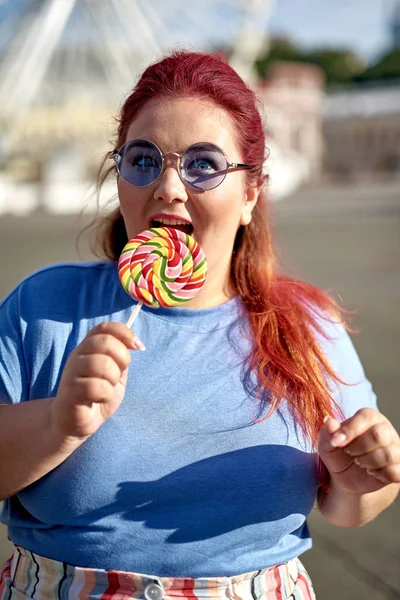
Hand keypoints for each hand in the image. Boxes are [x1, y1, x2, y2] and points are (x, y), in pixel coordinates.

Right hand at [51, 322, 144, 441]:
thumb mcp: (114, 374)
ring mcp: (71, 372)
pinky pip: (95, 387)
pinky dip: (105, 394)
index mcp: (88, 347)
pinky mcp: (70, 392)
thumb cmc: (96, 396)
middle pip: (105, 342)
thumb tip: (136, 344)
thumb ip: (121, 358)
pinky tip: (100, 399)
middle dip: (122, 358)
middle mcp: (78, 355)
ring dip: (112, 379)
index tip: (138, 347)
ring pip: (101, 364)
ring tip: (108, 388)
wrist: (73, 423)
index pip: (105, 327)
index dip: (125, 333)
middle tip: (120, 374)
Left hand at [318, 408, 399, 493]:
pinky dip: (381, 475)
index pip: (366, 417)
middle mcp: (386, 430)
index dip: (350, 430)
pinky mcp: (399, 467)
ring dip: (368, 462)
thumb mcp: (328, 444)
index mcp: (369, 418)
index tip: (335, 442)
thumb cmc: (338, 454)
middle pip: (379, 435)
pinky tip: (372, 472)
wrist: (348, 477)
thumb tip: (328, 421)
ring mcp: (395, 449)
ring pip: (389, 454)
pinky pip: (396, 472)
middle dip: (359, 447)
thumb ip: (328, 433)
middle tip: (349, 453)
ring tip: (359, 462)